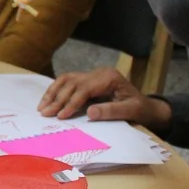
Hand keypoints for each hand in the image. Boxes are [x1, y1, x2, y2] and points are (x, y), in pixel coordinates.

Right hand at [38, 67, 170, 129]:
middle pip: (72, 83)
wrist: (146, 107)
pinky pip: (68, 81)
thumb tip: (89, 112)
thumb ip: (111, 111)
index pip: (84, 88)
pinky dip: (57, 90)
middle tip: (45, 114)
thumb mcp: (131, 112)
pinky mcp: (88, 79)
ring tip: (42, 107)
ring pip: (67, 79)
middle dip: (58, 99)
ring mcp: (93, 74)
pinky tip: (48, 99)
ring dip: (53, 93)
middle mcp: (99, 72)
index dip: (71, 102)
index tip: (61, 116)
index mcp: (109, 77)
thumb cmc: (141, 110)